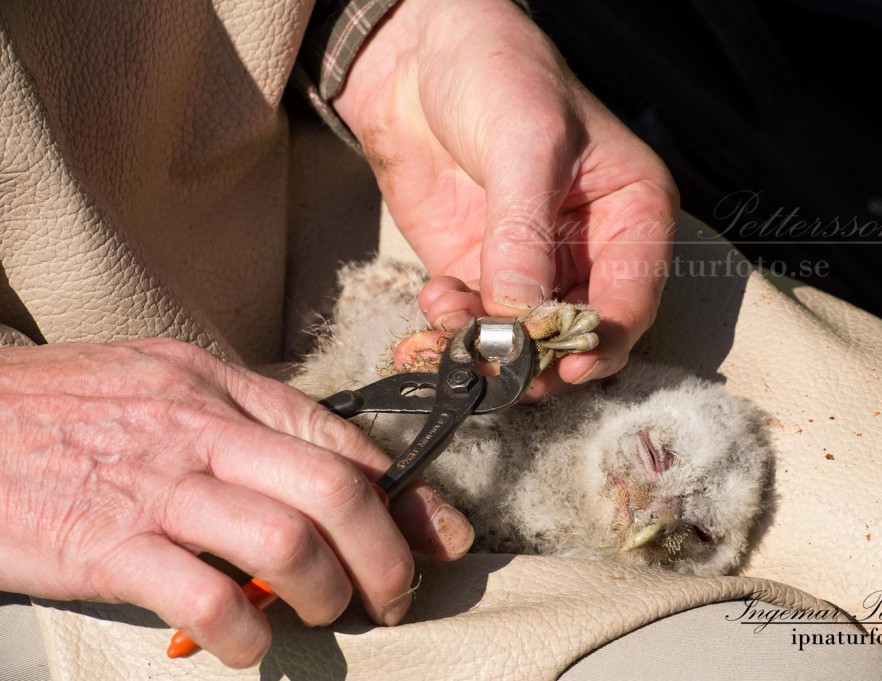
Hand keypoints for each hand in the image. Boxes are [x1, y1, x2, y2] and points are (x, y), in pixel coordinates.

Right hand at [0, 339, 472, 666]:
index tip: (440, 533)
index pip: (339, 439)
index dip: (407, 493)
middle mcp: (199, 428)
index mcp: (217, 386)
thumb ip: (237, 419)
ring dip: (327, 593)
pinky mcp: (105, 545)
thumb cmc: (59, 406)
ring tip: (325, 614)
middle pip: (334, 491)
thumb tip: (316, 469)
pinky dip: (245, 632)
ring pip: (287, 543)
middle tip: (395, 592)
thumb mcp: (159, 383)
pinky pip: (205, 597)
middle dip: (387, 552)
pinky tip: (248, 642)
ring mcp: (154, 486)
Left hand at [334, 0, 678, 396]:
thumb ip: (525, 234)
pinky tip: (433, 305)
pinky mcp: (477, 272)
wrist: (418, 56)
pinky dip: (451, 331)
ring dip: (486, 352)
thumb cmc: (499, 74)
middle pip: (576, 334)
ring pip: (522, 341)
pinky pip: (472, 323)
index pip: (631, 299)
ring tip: (448, 332)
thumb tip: (521, 317)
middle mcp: (589, 251)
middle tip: (498, 367)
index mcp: (630, 215)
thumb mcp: (527, 145)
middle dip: (537, 358)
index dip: (602, 341)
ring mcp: (530, 267)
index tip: (566, 366)